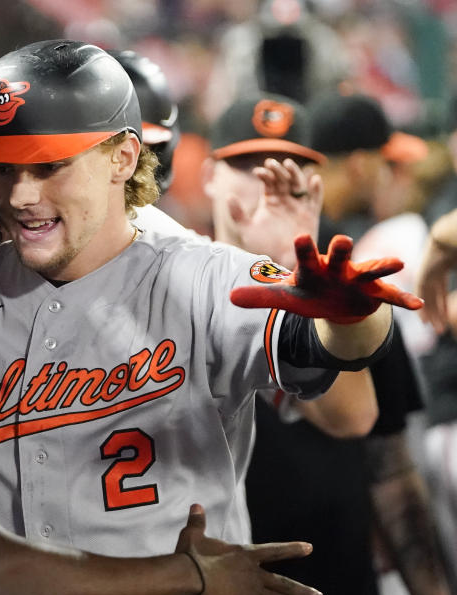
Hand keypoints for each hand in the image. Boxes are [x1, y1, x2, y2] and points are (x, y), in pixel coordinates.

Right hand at [174, 504, 321, 594]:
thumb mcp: (193, 535)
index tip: (309, 548)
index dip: (292, 549)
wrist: (188, 576)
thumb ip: (198, 522)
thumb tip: (196, 506)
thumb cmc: (190, 555)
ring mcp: (252, 592)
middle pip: (284, 583)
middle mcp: (254, 574)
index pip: (274, 551)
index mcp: (245, 555)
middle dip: (302, 591)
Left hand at [231, 158, 322, 267]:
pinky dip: (316, 189)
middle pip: (283, 180)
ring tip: (289, 166)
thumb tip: (228, 196)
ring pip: (299, 185)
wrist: (279, 261)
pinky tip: (314, 180)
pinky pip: (315, 199)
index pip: (268, 183)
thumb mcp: (246, 230)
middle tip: (273, 164)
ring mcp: (298, 206)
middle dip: (279, 171)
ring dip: (295, 174)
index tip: (259, 172)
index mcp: (269, 202)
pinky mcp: (311, 215)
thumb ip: (238, 214)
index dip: (265, 175)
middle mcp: (285, 201)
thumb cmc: (261, 246)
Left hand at [231, 234, 422, 322]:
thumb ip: (260, 296)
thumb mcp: (285, 297)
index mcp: (313, 268)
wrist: (335, 303)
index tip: (299, 236)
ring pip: (369, 269)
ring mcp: (357, 279)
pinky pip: (391, 296)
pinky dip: (403, 300)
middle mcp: (336, 269)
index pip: (305, 257)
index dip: (303, 248)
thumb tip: (229, 297)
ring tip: (397, 262)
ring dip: (381, 266)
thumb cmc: (309, 293)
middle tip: (343, 239)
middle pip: (339, 257)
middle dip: (341, 250)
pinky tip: (416, 306)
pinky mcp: (375, 293)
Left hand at [416, 212, 456, 333]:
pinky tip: (423, 319)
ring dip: (430, 313)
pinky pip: (420, 292)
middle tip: (440, 329)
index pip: (442, 290)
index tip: (447, 320)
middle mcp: (435, 269)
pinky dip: (422, 305)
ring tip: (433, 328)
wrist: (454, 236)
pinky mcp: (423, 271)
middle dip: (438, 312)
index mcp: (448, 264)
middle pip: (434, 296)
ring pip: (426, 296)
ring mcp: (428, 269)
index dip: (444, 305)